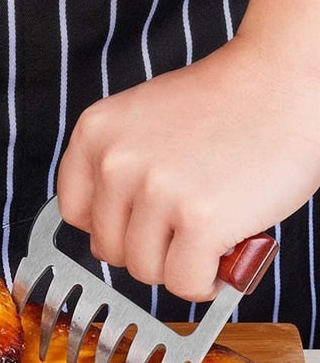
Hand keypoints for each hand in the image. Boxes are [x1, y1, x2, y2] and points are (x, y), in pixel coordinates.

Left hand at [57, 36, 319, 300]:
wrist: (288, 79)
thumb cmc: (224, 103)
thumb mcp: (142, 120)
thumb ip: (115, 170)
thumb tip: (107, 235)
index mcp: (95, 134)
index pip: (75, 213)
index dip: (111, 225)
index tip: (137, 223)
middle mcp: (117, 162)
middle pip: (109, 250)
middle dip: (149, 247)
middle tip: (183, 226)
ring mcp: (156, 192)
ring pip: (145, 271)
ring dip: (179, 264)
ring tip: (207, 233)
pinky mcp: (198, 220)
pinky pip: (184, 284)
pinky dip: (204, 283)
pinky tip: (221, 259)